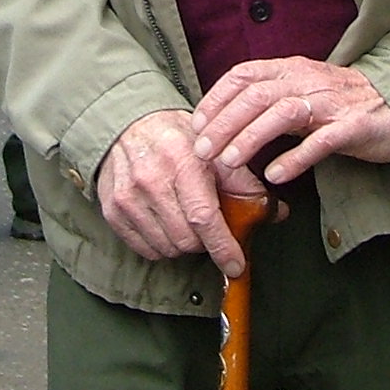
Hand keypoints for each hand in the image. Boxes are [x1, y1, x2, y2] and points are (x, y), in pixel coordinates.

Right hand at [94, 109, 268, 277]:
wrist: (129, 123)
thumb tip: (276, 212)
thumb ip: (244, 182)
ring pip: (166, 248)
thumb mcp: (214, 149)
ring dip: (183, 244)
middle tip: (209, 227)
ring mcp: (128, 197)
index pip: (204, 217)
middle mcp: (151, 179)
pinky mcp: (113, 210)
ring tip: (186, 220)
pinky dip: (161, 245)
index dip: (223, 247)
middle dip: (205, 242)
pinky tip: (166, 224)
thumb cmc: (177, 138)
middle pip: (186, 239)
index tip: (235, 265)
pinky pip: (145, 249)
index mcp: (182, 160)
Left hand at [191, 56, 389, 185]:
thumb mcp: (302, 93)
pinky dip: (296, 157)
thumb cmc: (343, 104)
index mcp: (292, 70)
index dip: (216, 98)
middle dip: (224, 123)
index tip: (195, 125)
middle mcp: (307, 80)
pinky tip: (276, 174)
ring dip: (251, 137)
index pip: (244, 75)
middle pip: (256, 95)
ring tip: (229, 163)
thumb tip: (223, 122)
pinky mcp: (352, 126)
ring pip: (283, 113)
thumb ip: (269, 101)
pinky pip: (320, 141)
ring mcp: (331, 102)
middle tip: (201, 152)